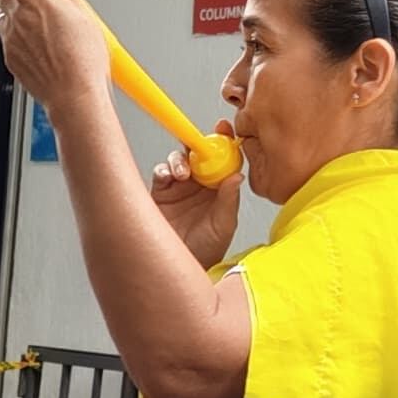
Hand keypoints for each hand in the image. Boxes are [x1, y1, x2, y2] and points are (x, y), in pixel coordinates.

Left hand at [0, 0, 113, 120]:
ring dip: (17, 16)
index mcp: (35, 0)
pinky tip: (43, 48)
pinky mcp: (9, 59)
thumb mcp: (82, 13)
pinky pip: (9, 41)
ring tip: (44, 29)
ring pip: (5, 18)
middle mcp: (17, 18)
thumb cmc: (82, 60)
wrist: (74, 96)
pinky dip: (20, 39)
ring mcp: (10, 40)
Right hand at [147, 132, 242, 269]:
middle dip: (197, 144)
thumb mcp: (224, 226)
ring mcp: (179, 188)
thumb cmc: (206, 251)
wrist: (180, 267)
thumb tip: (237, 175)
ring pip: (178, 160)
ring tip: (182, 172)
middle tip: (198, 143)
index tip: (224, 129)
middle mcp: (199, 185)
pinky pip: (160, 173)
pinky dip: (163, 170)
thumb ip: (229, 200)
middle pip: (198, 154)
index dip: (224, 142)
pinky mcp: (160, 193)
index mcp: (219, 189)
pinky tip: (168, 177)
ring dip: (179, 160)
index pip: (223, 159)